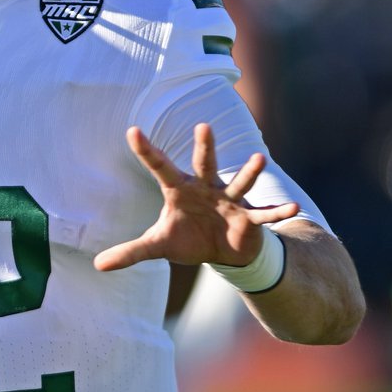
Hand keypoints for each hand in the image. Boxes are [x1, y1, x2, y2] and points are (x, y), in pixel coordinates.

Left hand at [94, 123, 297, 271]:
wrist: (222, 251)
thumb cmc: (187, 238)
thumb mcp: (158, 245)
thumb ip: (131, 251)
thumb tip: (97, 265)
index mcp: (179, 190)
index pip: (159, 166)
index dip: (146, 150)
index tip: (131, 131)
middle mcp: (205, 188)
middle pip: (204, 164)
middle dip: (205, 147)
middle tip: (203, 126)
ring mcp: (230, 200)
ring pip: (240, 183)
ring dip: (249, 172)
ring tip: (259, 157)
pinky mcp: (249, 218)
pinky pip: (264, 214)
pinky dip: (278, 212)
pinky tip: (293, 208)